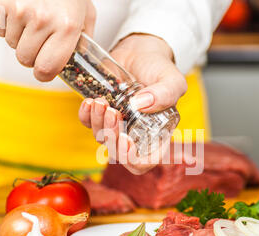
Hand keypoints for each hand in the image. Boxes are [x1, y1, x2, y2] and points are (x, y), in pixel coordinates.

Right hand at [0, 0, 95, 80]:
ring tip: (32, 21)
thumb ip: (83, 41)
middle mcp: (44, 21)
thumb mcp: (87, 14)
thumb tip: (79, 63)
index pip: (47, 69)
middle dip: (31, 56)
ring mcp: (21, 11)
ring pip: (12, 45)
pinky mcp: (3, 4)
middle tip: (39, 43)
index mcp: (67, 28)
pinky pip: (0, 30)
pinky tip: (21, 14)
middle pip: (25, 60)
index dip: (43, 74)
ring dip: (20, 39)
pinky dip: (8, 26)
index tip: (44, 70)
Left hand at [78, 34, 186, 173]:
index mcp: (156, 136)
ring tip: (102, 101)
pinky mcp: (100, 114)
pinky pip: (87, 124)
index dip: (132, 160)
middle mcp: (135, 135)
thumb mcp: (172, 80)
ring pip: (101, 139)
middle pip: (118, 154)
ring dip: (98, 123)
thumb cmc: (159, 68)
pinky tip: (90, 101)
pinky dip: (85, 115)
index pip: (143, 163)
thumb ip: (165, 93)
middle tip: (113, 112)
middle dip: (112, 137)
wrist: (140, 50)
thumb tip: (140, 105)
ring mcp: (116, 125)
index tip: (125, 140)